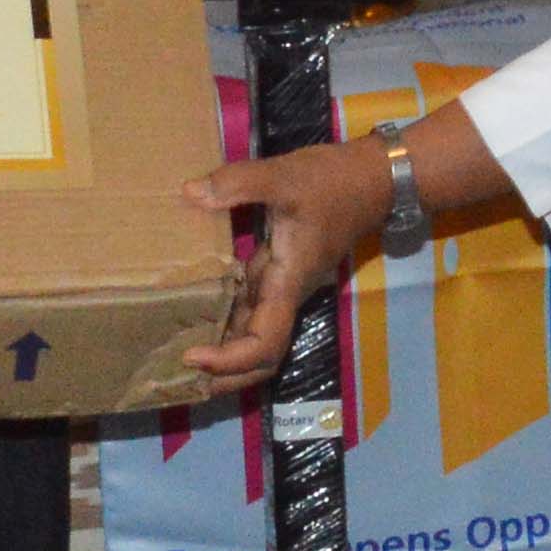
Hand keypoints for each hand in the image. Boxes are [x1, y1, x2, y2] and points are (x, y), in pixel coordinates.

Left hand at [177, 140, 392, 395]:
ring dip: (226, 354)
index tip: (192, 357)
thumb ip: (239, 183)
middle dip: (226, 375)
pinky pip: (250, 307)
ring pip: (255, 335)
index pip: (263, 344)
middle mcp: (284, 293)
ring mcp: (281, 284)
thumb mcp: (283, 176)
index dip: (230, 361)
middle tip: (180, 374)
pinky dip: (227, 320)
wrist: (370, 179)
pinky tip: (197, 312)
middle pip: (260, 357)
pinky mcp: (276, 270)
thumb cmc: (332, 182)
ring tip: (182, 355)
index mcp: (287, 283)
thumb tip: (190, 193)